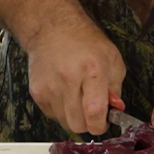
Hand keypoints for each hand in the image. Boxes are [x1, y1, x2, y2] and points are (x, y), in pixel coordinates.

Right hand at [22, 17, 125, 135]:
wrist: (53, 28)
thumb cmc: (85, 42)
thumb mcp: (112, 59)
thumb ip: (116, 88)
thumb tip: (114, 110)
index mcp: (92, 70)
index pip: (94, 111)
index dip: (101, 125)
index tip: (104, 123)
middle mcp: (68, 79)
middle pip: (78, 124)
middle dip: (89, 123)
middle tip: (92, 111)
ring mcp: (50, 87)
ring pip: (65, 123)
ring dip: (74, 117)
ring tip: (78, 98)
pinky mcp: (37, 92)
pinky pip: (52, 116)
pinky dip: (62, 111)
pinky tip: (65, 94)